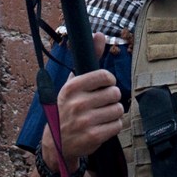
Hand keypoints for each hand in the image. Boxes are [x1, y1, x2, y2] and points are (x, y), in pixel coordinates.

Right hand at [40, 33, 121, 169]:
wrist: (57, 142)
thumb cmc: (68, 107)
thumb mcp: (74, 82)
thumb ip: (89, 58)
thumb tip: (99, 34)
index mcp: (72, 87)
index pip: (105, 76)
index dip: (110, 81)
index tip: (105, 85)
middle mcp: (77, 103)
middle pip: (115, 93)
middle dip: (112, 98)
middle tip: (103, 103)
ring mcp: (85, 121)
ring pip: (118, 109)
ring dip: (114, 112)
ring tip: (103, 114)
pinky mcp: (93, 136)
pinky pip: (118, 124)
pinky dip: (114, 125)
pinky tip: (103, 125)